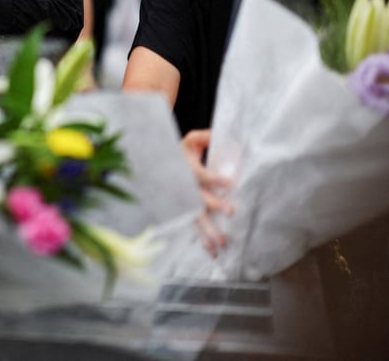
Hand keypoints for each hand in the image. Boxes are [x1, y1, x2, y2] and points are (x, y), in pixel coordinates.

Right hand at [182, 129, 232, 256]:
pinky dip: (203, 241)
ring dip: (209, 231)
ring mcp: (183, 203)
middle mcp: (184, 189)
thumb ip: (203, 137)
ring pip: (196, 218)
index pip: (200, 175)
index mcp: (185, 170)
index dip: (214, 178)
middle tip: (231, 211)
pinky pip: (194, 228)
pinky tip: (213, 253)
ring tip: (223, 242)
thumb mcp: (189, 140)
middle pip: (199, 199)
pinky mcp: (185, 213)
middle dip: (214, 205)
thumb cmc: (178, 152)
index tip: (229, 182)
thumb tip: (218, 135)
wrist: (157, 165)